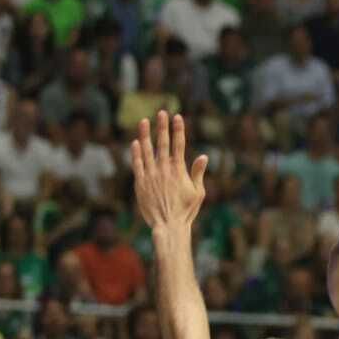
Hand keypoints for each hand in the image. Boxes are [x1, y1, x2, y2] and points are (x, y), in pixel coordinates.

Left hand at [131, 110, 206, 232]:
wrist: (168, 226)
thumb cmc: (186, 211)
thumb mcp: (198, 193)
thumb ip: (198, 173)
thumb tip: (203, 156)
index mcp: (179, 171)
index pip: (179, 145)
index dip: (178, 130)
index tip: (177, 117)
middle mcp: (164, 170)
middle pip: (163, 143)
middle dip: (162, 127)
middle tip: (161, 112)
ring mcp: (151, 175)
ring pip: (147, 150)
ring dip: (145, 135)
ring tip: (144, 121)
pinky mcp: (140, 183)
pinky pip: (137, 164)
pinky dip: (136, 153)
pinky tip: (135, 143)